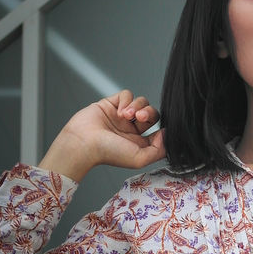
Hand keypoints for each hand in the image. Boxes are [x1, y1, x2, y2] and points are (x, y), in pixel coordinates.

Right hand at [38, 90, 164, 181]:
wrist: (84, 142)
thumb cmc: (108, 153)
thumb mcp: (140, 159)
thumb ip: (159, 149)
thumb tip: (168, 135)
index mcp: (139, 143)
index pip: (159, 131)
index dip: (162, 127)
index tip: (162, 128)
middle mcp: (131, 129)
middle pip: (152, 114)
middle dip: (149, 113)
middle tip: (140, 117)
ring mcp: (121, 116)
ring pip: (141, 102)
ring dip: (137, 106)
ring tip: (126, 115)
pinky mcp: (111, 104)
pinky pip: (126, 94)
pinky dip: (126, 100)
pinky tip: (120, 111)